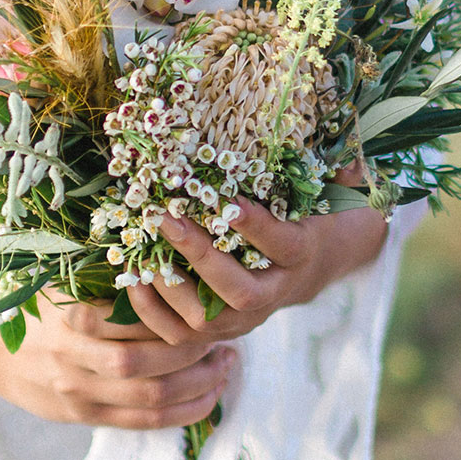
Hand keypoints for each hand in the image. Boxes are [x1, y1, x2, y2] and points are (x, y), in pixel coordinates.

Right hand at [0, 233, 233, 429]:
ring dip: (196, 387)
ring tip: (224, 370)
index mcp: (69, 316)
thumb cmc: (31, 299)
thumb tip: (168, 254)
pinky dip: (180, 413)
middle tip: (229, 342)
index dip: (179, 316)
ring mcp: (76, 392)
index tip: (210, 303)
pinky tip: (206, 398)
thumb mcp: (61, 275)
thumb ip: (105, 272)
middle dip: (195, 355)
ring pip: (149, 398)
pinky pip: (141, 422)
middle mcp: (72, 358)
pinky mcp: (81, 415)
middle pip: (147, 363)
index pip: (135, 320)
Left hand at [128, 191, 388, 345]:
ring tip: (143, 248)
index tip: (230, 201)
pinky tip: (132, 278)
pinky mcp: (220, 331)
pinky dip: (153, 312)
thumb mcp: (320, 189)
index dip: (256, 227)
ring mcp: (247, 318)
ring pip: (209, 318)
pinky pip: (183, 335)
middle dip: (202, 257)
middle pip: (241, 289)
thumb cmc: (306, 214)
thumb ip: (327, 166)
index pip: (282, 244)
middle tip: (169, 219)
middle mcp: (276, 293)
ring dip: (172, 286)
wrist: (310, 269)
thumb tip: (328, 123)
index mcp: (302, 253)